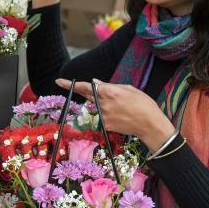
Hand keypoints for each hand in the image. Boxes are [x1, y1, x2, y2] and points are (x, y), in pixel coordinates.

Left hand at [56, 78, 175, 152]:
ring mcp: (103, 116)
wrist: (151, 125)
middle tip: (100, 96)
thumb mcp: (129, 89)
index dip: (70, 84)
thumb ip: (109, 86)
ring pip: (96, 106)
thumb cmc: (143, 104)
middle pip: (89, 96)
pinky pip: (102, 116)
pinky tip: (121, 114)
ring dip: (103, 104)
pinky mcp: (105, 125)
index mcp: (109, 92)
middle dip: (89, 93)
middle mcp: (103, 104)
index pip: (86, 87)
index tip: (58, 81)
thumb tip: (94, 83)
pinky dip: (107, 113)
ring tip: (121, 106)